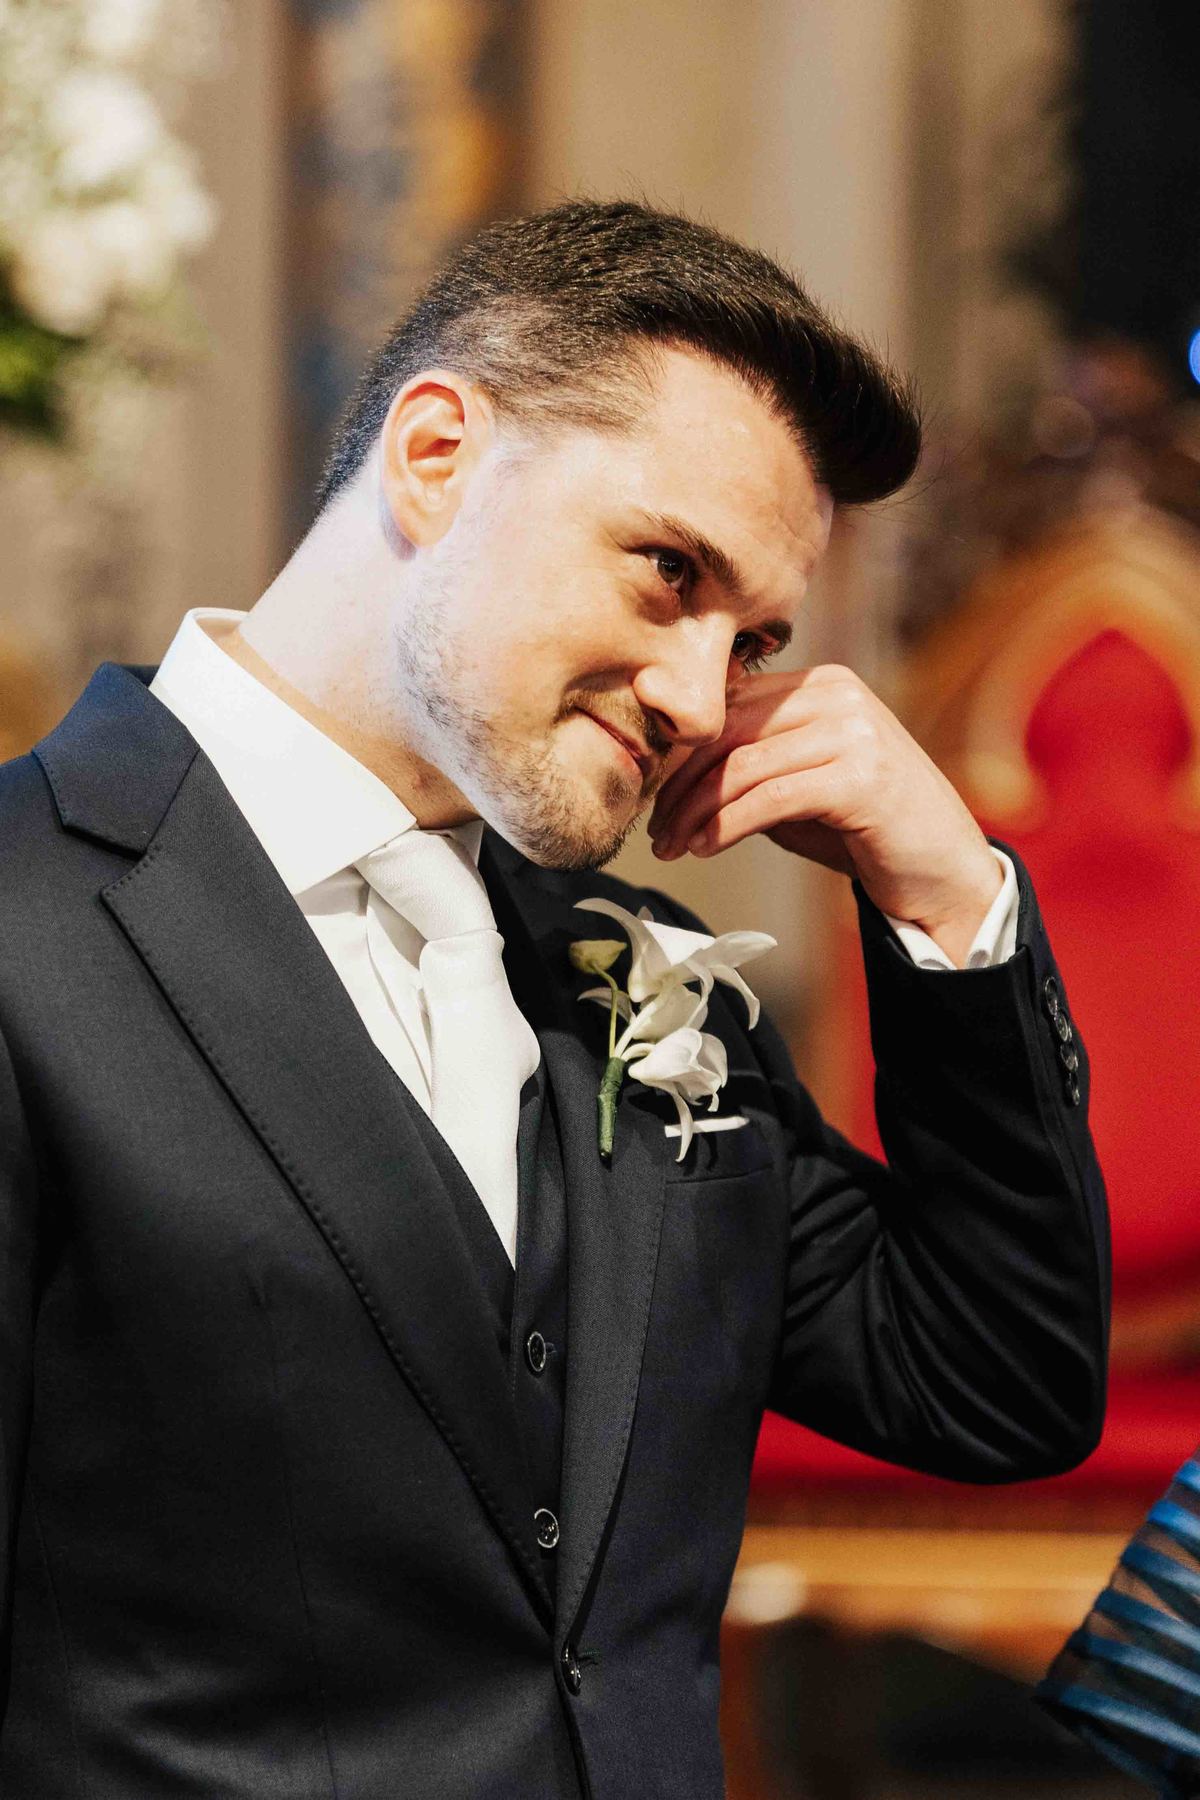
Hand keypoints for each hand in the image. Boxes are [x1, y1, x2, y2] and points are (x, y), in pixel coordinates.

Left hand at [647, 665, 1001, 966]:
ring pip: (742, 766)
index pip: (731, 705)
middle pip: (729, 730)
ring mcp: (854, 731)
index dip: (681, 749)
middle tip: (652, 828)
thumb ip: (751, 766)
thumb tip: (673, 770)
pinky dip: (726, 826)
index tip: (652, 793)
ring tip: (671, 846)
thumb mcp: (799, 787)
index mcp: (823, 684)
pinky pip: (770, 798)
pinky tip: (704, 847)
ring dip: (695, 811)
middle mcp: (839, 694)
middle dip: (680, 783)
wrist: (942, 872)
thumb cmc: (864, 832)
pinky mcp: (860, 777)